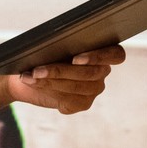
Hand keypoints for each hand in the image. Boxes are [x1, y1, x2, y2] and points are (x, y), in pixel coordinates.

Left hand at [8, 43, 125, 115]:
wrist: (33, 72)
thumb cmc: (46, 52)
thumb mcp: (54, 44)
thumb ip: (61, 43)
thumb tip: (52, 44)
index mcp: (104, 52)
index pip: (116, 55)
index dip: (98, 57)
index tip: (76, 59)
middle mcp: (102, 72)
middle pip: (89, 74)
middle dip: (60, 71)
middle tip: (38, 70)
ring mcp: (94, 90)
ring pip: (75, 87)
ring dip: (49, 81)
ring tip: (30, 76)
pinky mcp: (82, 104)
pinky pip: (67, 99)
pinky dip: (46, 90)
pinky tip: (32, 83)